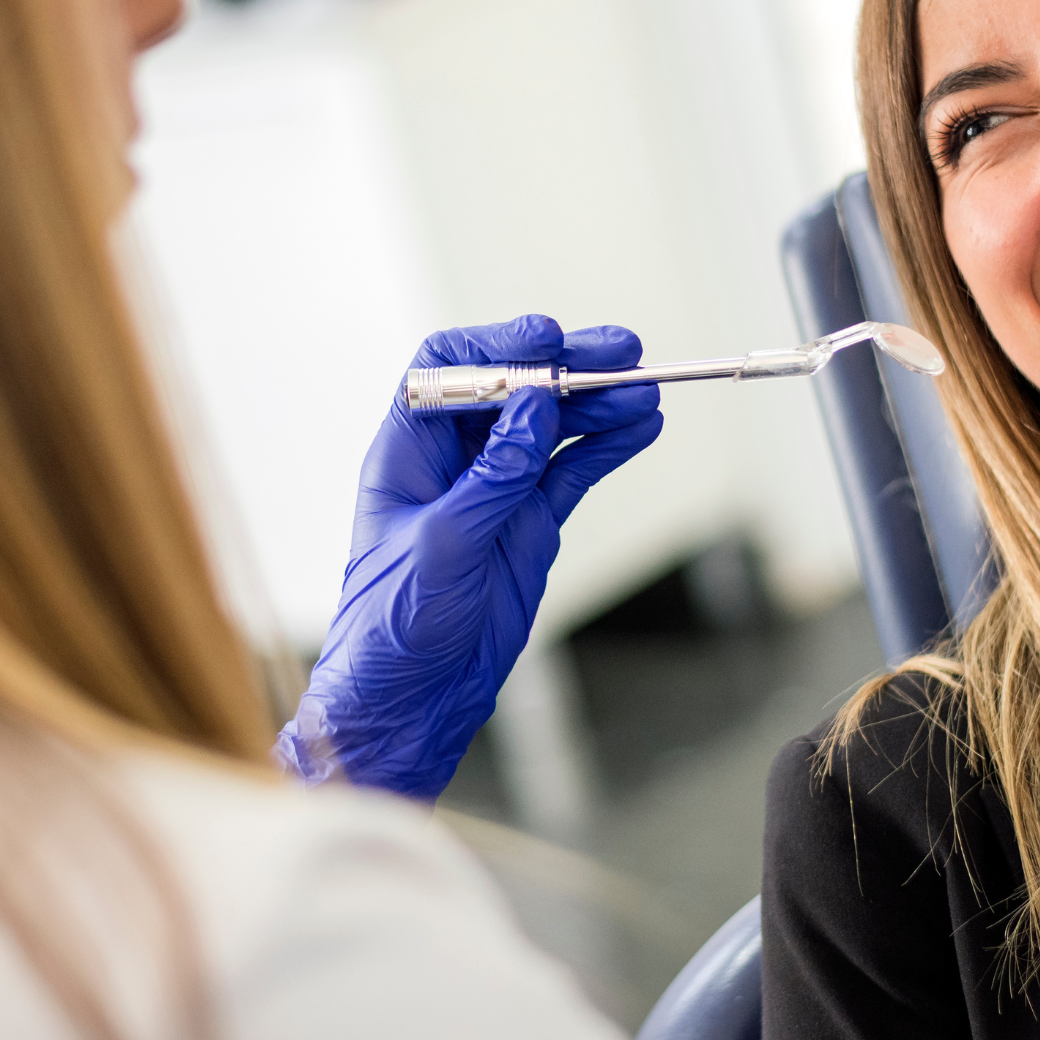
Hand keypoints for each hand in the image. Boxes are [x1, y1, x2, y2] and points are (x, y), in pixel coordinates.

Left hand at [276, 315, 663, 798]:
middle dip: (567, 366)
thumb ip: (493, 476)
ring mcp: (497, 488)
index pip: (448, 368)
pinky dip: (608, 447)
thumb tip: (535, 405)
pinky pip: (574, 470)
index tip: (548, 341)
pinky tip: (641, 427)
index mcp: (408, 450)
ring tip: (644, 391)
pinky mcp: (530, 521)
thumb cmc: (395, 625)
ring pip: (554, 425)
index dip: (497, 346)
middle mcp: (453, 459)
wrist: (412, 698)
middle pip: (515, 387)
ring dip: (598, 404)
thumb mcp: (443, 545)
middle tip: (622, 352)